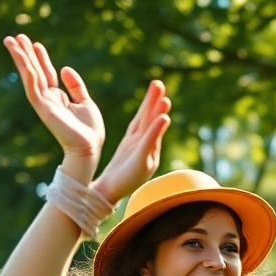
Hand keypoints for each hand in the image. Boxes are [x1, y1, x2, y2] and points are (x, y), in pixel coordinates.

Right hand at [2, 35, 104, 160]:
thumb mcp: (86, 102)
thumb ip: (75, 86)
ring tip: (11, 41)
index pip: (46, 73)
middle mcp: (48, 99)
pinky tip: (22, 58)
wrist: (89, 148)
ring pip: (30, 76)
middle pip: (34, 71)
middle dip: (25, 54)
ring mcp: (44, 103)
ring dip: (20, 58)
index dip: (40, 58)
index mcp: (58, 97)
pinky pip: (33, 87)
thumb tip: (64, 68)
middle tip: (15, 37)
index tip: (35, 43)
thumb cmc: (89, 131)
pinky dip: (27, 72)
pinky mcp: (43, 108)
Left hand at [92, 80, 171, 203]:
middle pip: (149, 120)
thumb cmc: (119, 173)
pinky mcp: (142, 162)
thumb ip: (137, 136)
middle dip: (155, 102)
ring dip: (158, 112)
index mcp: (137, 139)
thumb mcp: (128, 150)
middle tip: (159, 84)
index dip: (149, 103)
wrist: (111, 191)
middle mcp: (143, 144)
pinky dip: (156, 130)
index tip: (156, 86)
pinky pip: (149, 142)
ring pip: (151, 129)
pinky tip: (163, 118)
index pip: (143, 118)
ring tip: (164, 97)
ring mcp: (144, 153)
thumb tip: (148, 120)